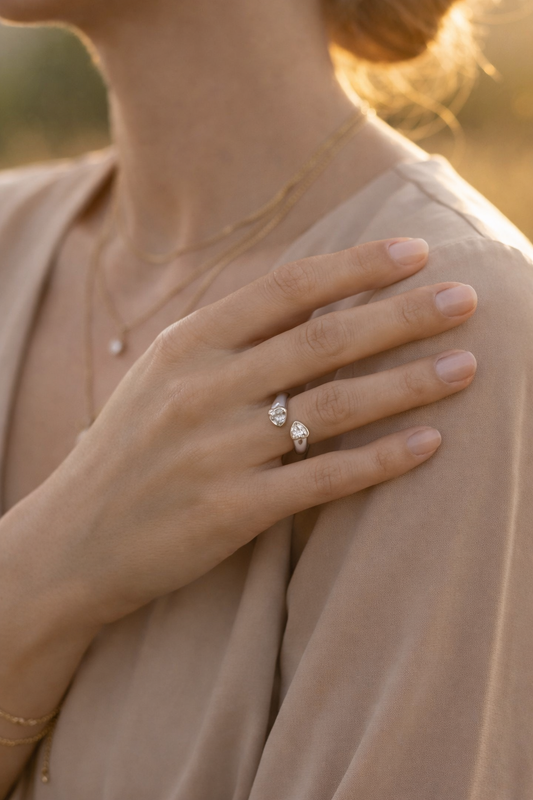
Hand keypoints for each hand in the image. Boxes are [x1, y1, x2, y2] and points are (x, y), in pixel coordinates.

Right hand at [41, 238, 476, 624]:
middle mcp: (204, 389)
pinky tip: (430, 443)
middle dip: (404, 315)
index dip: (358, 267)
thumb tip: (314, 302)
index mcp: (187, 344)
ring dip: (409, 384)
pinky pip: (324, 480)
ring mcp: (218, 452)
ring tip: (466, 365)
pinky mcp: (231, 513)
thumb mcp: (164, 375)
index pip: (288, 290)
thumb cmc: (129, 449)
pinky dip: (382, 460)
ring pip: (335, 407)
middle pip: (325, 342)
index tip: (416, 252)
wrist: (73, 539)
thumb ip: (230, 339)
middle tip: (467, 299)